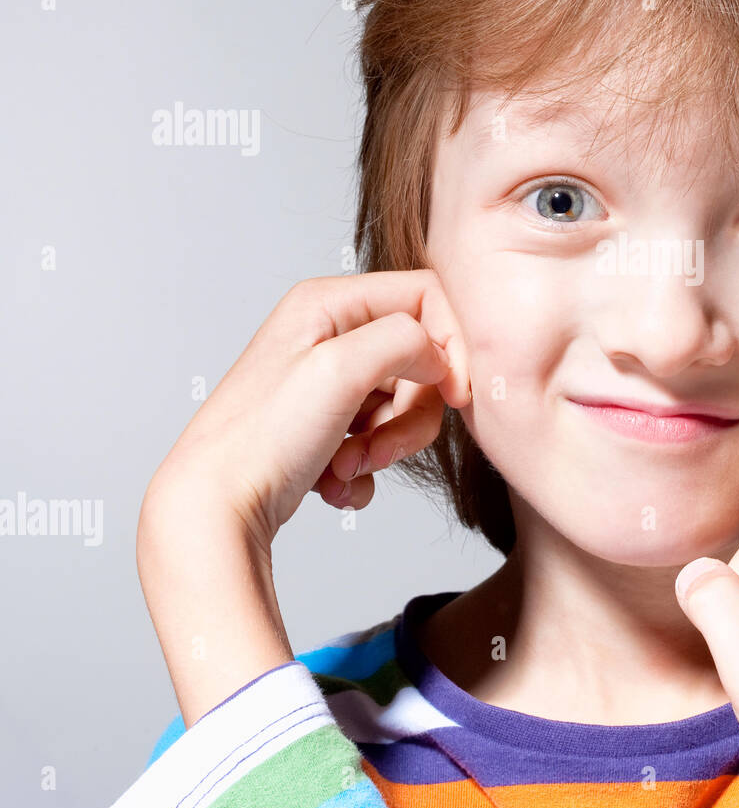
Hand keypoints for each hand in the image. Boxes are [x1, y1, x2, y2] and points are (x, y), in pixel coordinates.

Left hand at [141, 270, 470, 556]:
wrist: (214, 511)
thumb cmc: (261, 439)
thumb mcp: (341, 368)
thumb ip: (407, 340)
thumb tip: (440, 357)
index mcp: (328, 303)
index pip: (426, 297)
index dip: (451, 344)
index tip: (455, 396)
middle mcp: (327, 334)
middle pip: (421, 360)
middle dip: (410, 414)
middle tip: (377, 447)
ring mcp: (327, 382)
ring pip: (405, 406)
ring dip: (387, 446)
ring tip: (345, 467)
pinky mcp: (326, 426)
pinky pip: (380, 440)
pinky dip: (367, 467)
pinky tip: (333, 482)